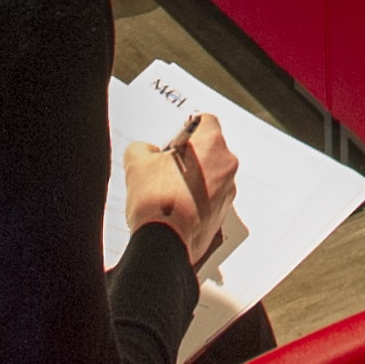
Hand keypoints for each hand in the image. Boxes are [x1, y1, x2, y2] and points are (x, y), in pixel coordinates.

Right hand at [122, 115, 240, 265]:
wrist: (164, 242)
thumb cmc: (156, 199)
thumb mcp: (137, 163)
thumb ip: (143, 149)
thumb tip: (146, 152)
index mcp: (211, 143)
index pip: (206, 121)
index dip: (187, 129)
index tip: (174, 141)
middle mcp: (226, 164)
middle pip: (210, 150)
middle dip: (190, 157)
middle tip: (167, 168)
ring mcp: (228, 191)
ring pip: (212, 175)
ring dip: (195, 180)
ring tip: (169, 191)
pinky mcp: (223, 214)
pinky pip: (211, 199)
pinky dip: (197, 200)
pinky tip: (176, 208)